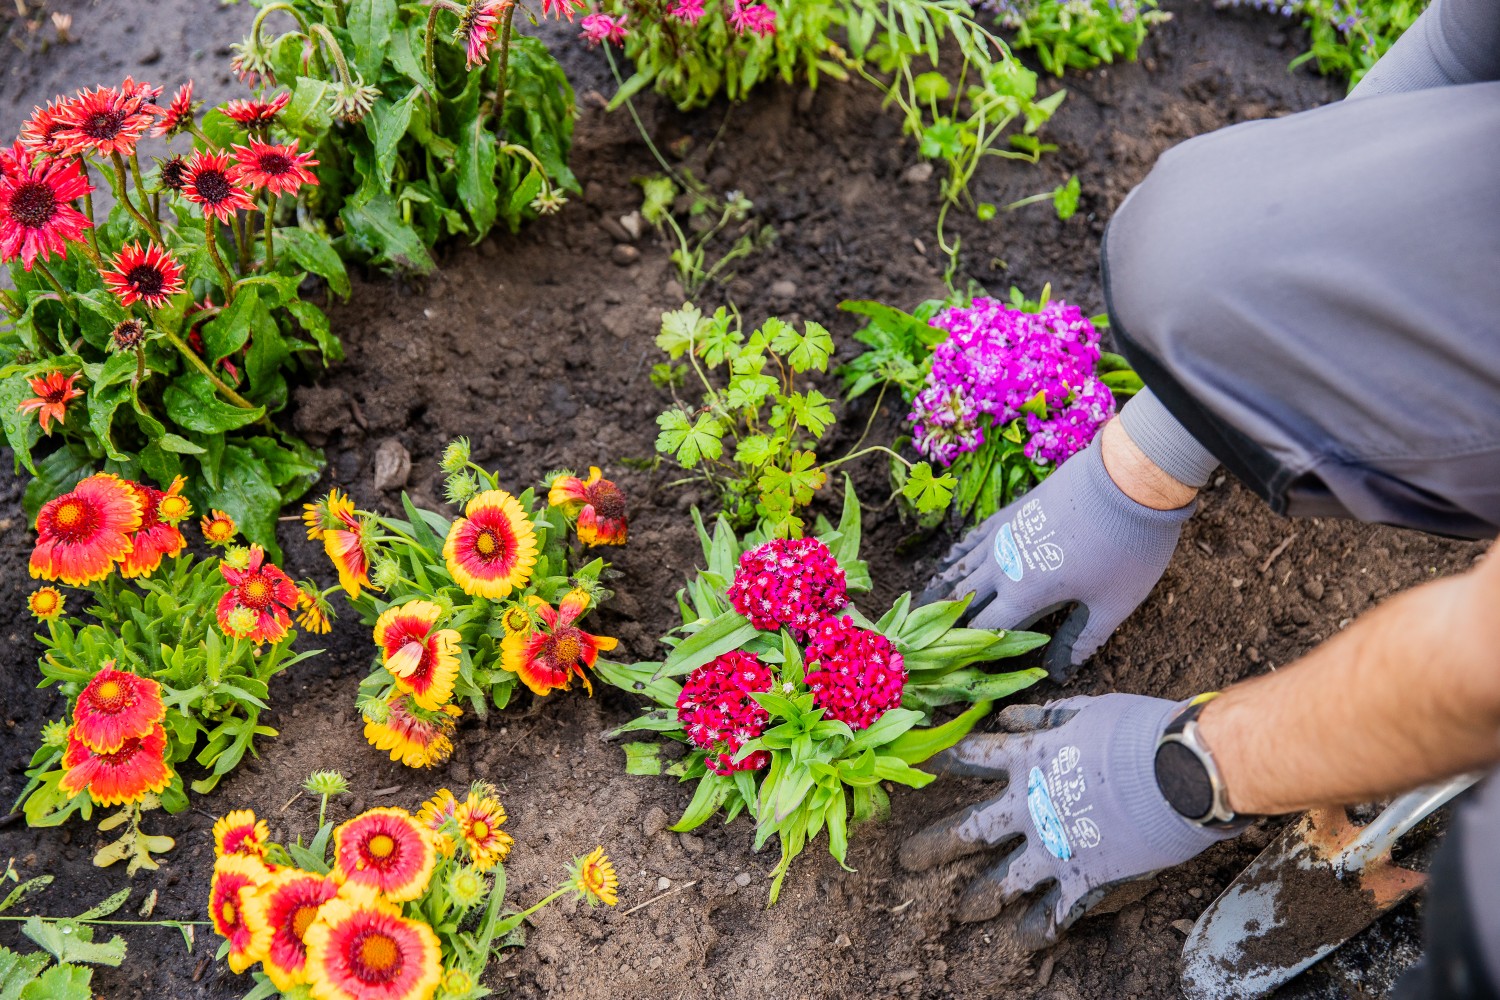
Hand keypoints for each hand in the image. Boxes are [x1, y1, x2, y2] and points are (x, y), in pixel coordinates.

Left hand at [899, 694, 1235, 948]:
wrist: (1179, 771)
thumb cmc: (1136, 731)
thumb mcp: (1085, 709)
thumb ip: (1044, 716)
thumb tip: (1006, 716)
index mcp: (1027, 759)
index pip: (971, 758)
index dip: (944, 761)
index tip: (921, 767)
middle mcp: (1028, 806)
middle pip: (969, 830)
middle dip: (935, 846)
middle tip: (907, 859)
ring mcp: (1053, 846)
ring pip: (1004, 880)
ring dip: (981, 896)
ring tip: (962, 911)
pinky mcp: (1084, 877)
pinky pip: (1055, 910)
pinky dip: (1040, 926)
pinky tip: (1023, 940)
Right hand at [922, 436, 1193, 679]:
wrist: (1127, 480)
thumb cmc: (1126, 549)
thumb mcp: (1113, 605)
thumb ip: (1084, 640)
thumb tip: (1061, 672)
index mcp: (1023, 593)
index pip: (985, 629)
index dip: (975, 650)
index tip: (967, 666)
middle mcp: (1002, 565)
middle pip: (964, 597)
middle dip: (949, 620)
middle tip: (935, 639)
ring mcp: (1002, 534)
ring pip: (962, 566)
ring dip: (947, 587)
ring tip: (930, 603)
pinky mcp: (1010, 511)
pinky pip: (973, 538)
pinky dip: (959, 554)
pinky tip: (953, 560)